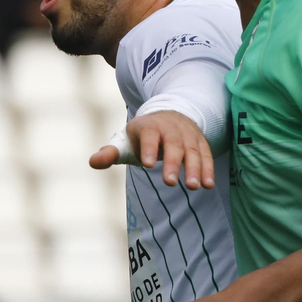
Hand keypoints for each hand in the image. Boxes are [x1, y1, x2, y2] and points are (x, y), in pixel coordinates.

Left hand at [90, 111, 214, 189]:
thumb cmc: (142, 136)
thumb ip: (110, 153)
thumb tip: (93, 162)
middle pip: (173, 144)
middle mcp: (170, 128)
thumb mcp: (125, 141)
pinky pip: (205, 154)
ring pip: (191, 150)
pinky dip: (208, 169)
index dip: (148, 148)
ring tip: (194, 186)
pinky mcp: (200, 141)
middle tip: (170, 182)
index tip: (148, 165)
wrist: (169, 115)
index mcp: (148, 126)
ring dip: (194, 168)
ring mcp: (187, 134)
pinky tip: (208, 185)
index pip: (148, 135)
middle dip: (173, 162)